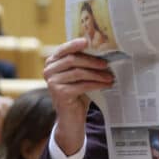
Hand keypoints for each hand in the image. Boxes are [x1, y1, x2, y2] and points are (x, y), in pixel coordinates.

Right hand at [44, 38, 113, 154]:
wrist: (71, 117)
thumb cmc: (76, 92)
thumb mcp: (78, 75)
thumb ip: (81, 62)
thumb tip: (101, 49)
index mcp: (52, 62)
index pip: (63, 49)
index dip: (75, 44)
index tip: (87, 41)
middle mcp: (48, 71)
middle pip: (73, 60)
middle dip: (92, 61)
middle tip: (107, 64)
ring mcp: (52, 82)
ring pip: (79, 72)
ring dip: (97, 74)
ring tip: (110, 77)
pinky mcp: (60, 93)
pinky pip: (82, 85)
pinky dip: (97, 84)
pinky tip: (107, 85)